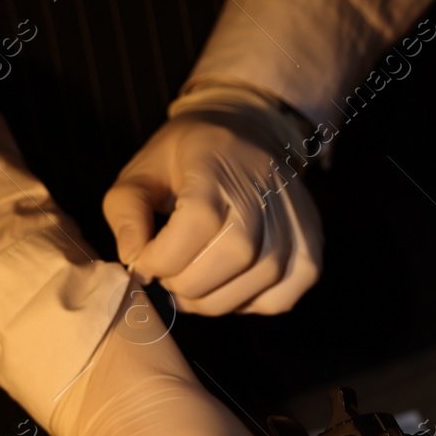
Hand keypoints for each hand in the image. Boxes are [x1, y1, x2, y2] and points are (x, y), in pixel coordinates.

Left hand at [102, 93, 320, 316]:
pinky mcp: (311, 246)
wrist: (249, 132)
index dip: (161, 257)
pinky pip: (281, 298)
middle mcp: (264, 191)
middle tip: (169, 276)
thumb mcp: (142, 170)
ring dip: (213, 299)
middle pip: (229, 259)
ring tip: (194, 282)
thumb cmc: (188, 156)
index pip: (196, 224)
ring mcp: (294, 221)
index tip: (145, 261)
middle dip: (185, 283)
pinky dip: (249, 303)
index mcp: (217, 164)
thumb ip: (125, 211)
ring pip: (255, 284)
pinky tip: (230, 285)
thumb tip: (134, 258)